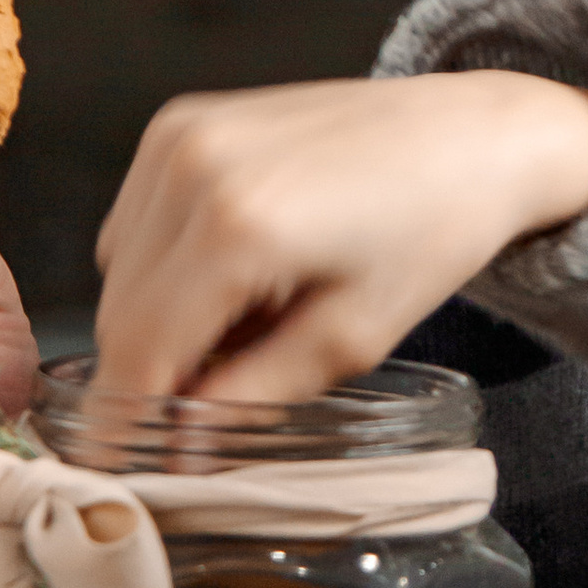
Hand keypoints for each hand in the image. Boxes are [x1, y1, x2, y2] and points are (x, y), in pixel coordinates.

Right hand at [93, 71, 587, 402]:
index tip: (133, 467)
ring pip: (117, 270)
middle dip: (151, 370)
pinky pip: (135, 220)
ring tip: (248, 318)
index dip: (128, 421)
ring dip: (157, 315)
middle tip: (213, 400)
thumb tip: (180, 449)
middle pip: (119, 313)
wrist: (470, 136)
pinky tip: (234, 268)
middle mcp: (192, 168)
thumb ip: (252, 397)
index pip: (138, 351)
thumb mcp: (351, 339)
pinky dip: (164, 262)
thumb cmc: (432, 230)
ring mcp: (180, 134)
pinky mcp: (181, 120)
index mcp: (237, 226)